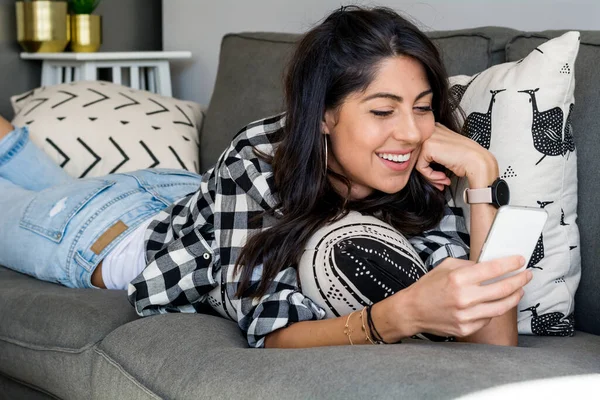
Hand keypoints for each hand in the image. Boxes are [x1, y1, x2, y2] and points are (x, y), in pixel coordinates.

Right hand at [396, 256, 531, 337]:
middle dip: (519, 280)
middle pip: (503, 288)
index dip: (510, 264)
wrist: (413, 310)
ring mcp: (466, 315)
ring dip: (514, 296)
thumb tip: (490, 266)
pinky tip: (497, 302)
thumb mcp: (446, 266)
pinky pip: (489, 318)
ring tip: (520, 290)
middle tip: (526, 275)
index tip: (520, 260)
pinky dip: (495, 309)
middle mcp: (464, 298)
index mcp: (458, 278)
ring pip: (501, 306)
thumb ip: (469, 265)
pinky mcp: (466, 328)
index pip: (493, 269)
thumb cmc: (428, 287)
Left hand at [416, 123, 498, 189]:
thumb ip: (433, 153)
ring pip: (418, 162)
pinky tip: (443, 176)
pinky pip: (421, 168)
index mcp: (436, 128)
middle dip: (429, 172)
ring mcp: (428, 137)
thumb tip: (420, 163)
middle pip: (418, 156)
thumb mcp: (446, 151)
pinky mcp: (427, 147)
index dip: (429, 166)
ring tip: (443, 179)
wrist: (478, 162)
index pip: (421, 150)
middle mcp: (431, 130)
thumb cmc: (467, 158)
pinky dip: (431, 176)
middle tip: (440, 181)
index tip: (439, 174)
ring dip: (431, 176)